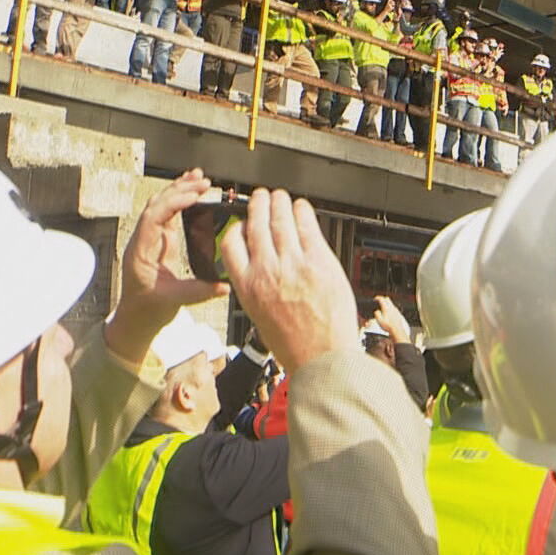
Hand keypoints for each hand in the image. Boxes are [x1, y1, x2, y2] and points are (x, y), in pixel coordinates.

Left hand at [105, 170, 230, 365]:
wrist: (136, 318)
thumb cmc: (147, 309)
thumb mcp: (173, 301)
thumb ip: (199, 292)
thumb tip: (224, 285)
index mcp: (141, 251)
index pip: (154, 217)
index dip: (173, 203)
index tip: (194, 196)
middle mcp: (143, 240)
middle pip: (157, 205)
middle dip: (179, 190)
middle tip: (203, 182)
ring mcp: (150, 238)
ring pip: (161, 205)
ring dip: (179, 190)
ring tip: (198, 178)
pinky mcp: (160, 240)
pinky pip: (168, 214)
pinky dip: (181, 201)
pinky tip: (193, 193)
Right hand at [218, 189, 355, 371]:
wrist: (324, 357)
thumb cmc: (295, 344)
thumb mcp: (259, 315)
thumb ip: (256, 286)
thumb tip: (258, 265)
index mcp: (247, 286)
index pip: (231, 243)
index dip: (236, 227)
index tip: (242, 223)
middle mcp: (267, 271)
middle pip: (256, 224)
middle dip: (258, 205)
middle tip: (261, 197)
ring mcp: (294, 263)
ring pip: (281, 220)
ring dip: (279, 203)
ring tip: (280, 197)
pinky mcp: (320, 261)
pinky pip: (308, 226)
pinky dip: (302, 212)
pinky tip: (302, 208)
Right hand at [371, 296, 411, 343]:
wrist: (397, 330)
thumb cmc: (388, 326)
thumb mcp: (379, 320)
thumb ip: (377, 313)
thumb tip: (377, 311)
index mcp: (386, 308)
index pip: (381, 299)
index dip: (377, 298)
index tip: (375, 299)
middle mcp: (392, 307)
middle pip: (387, 299)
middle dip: (383, 299)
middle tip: (379, 301)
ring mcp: (396, 310)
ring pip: (391, 303)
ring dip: (387, 303)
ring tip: (383, 307)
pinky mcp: (398, 313)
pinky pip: (394, 308)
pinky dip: (390, 308)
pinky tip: (389, 312)